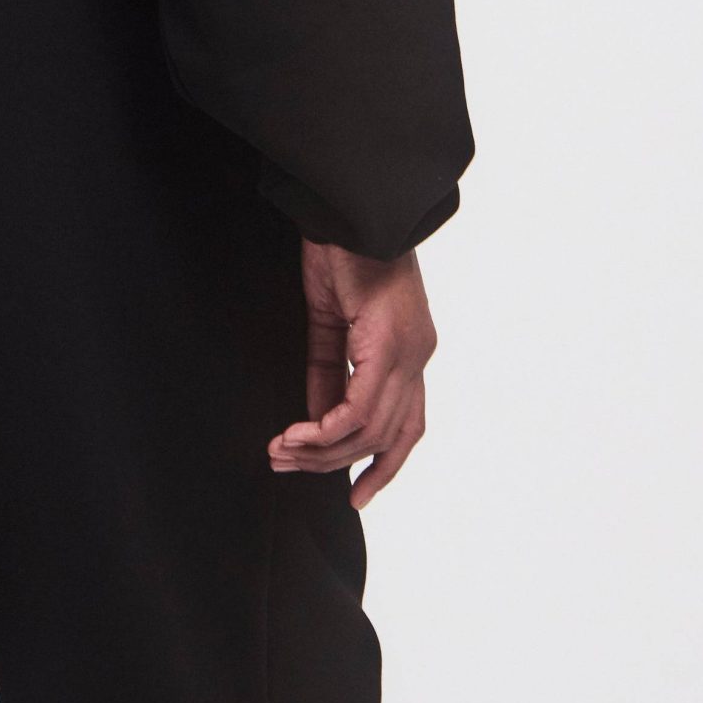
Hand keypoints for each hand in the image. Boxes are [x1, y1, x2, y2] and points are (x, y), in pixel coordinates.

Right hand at [267, 238, 436, 508]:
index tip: (357, 495)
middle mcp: (418, 357)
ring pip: (371, 429)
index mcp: (411, 349)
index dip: (384, 466)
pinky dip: (327, 428)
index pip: (406, 426)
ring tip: (283, 450)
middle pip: (386, 436)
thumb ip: (330, 370)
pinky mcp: (389, 345)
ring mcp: (410, 352)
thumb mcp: (332, 319)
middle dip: (335, 461)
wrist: (351, 208)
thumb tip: (320, 420)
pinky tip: (299, 434)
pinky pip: (359, 406)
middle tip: (288, 462)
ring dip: (324, 449)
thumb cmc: (342, 249)